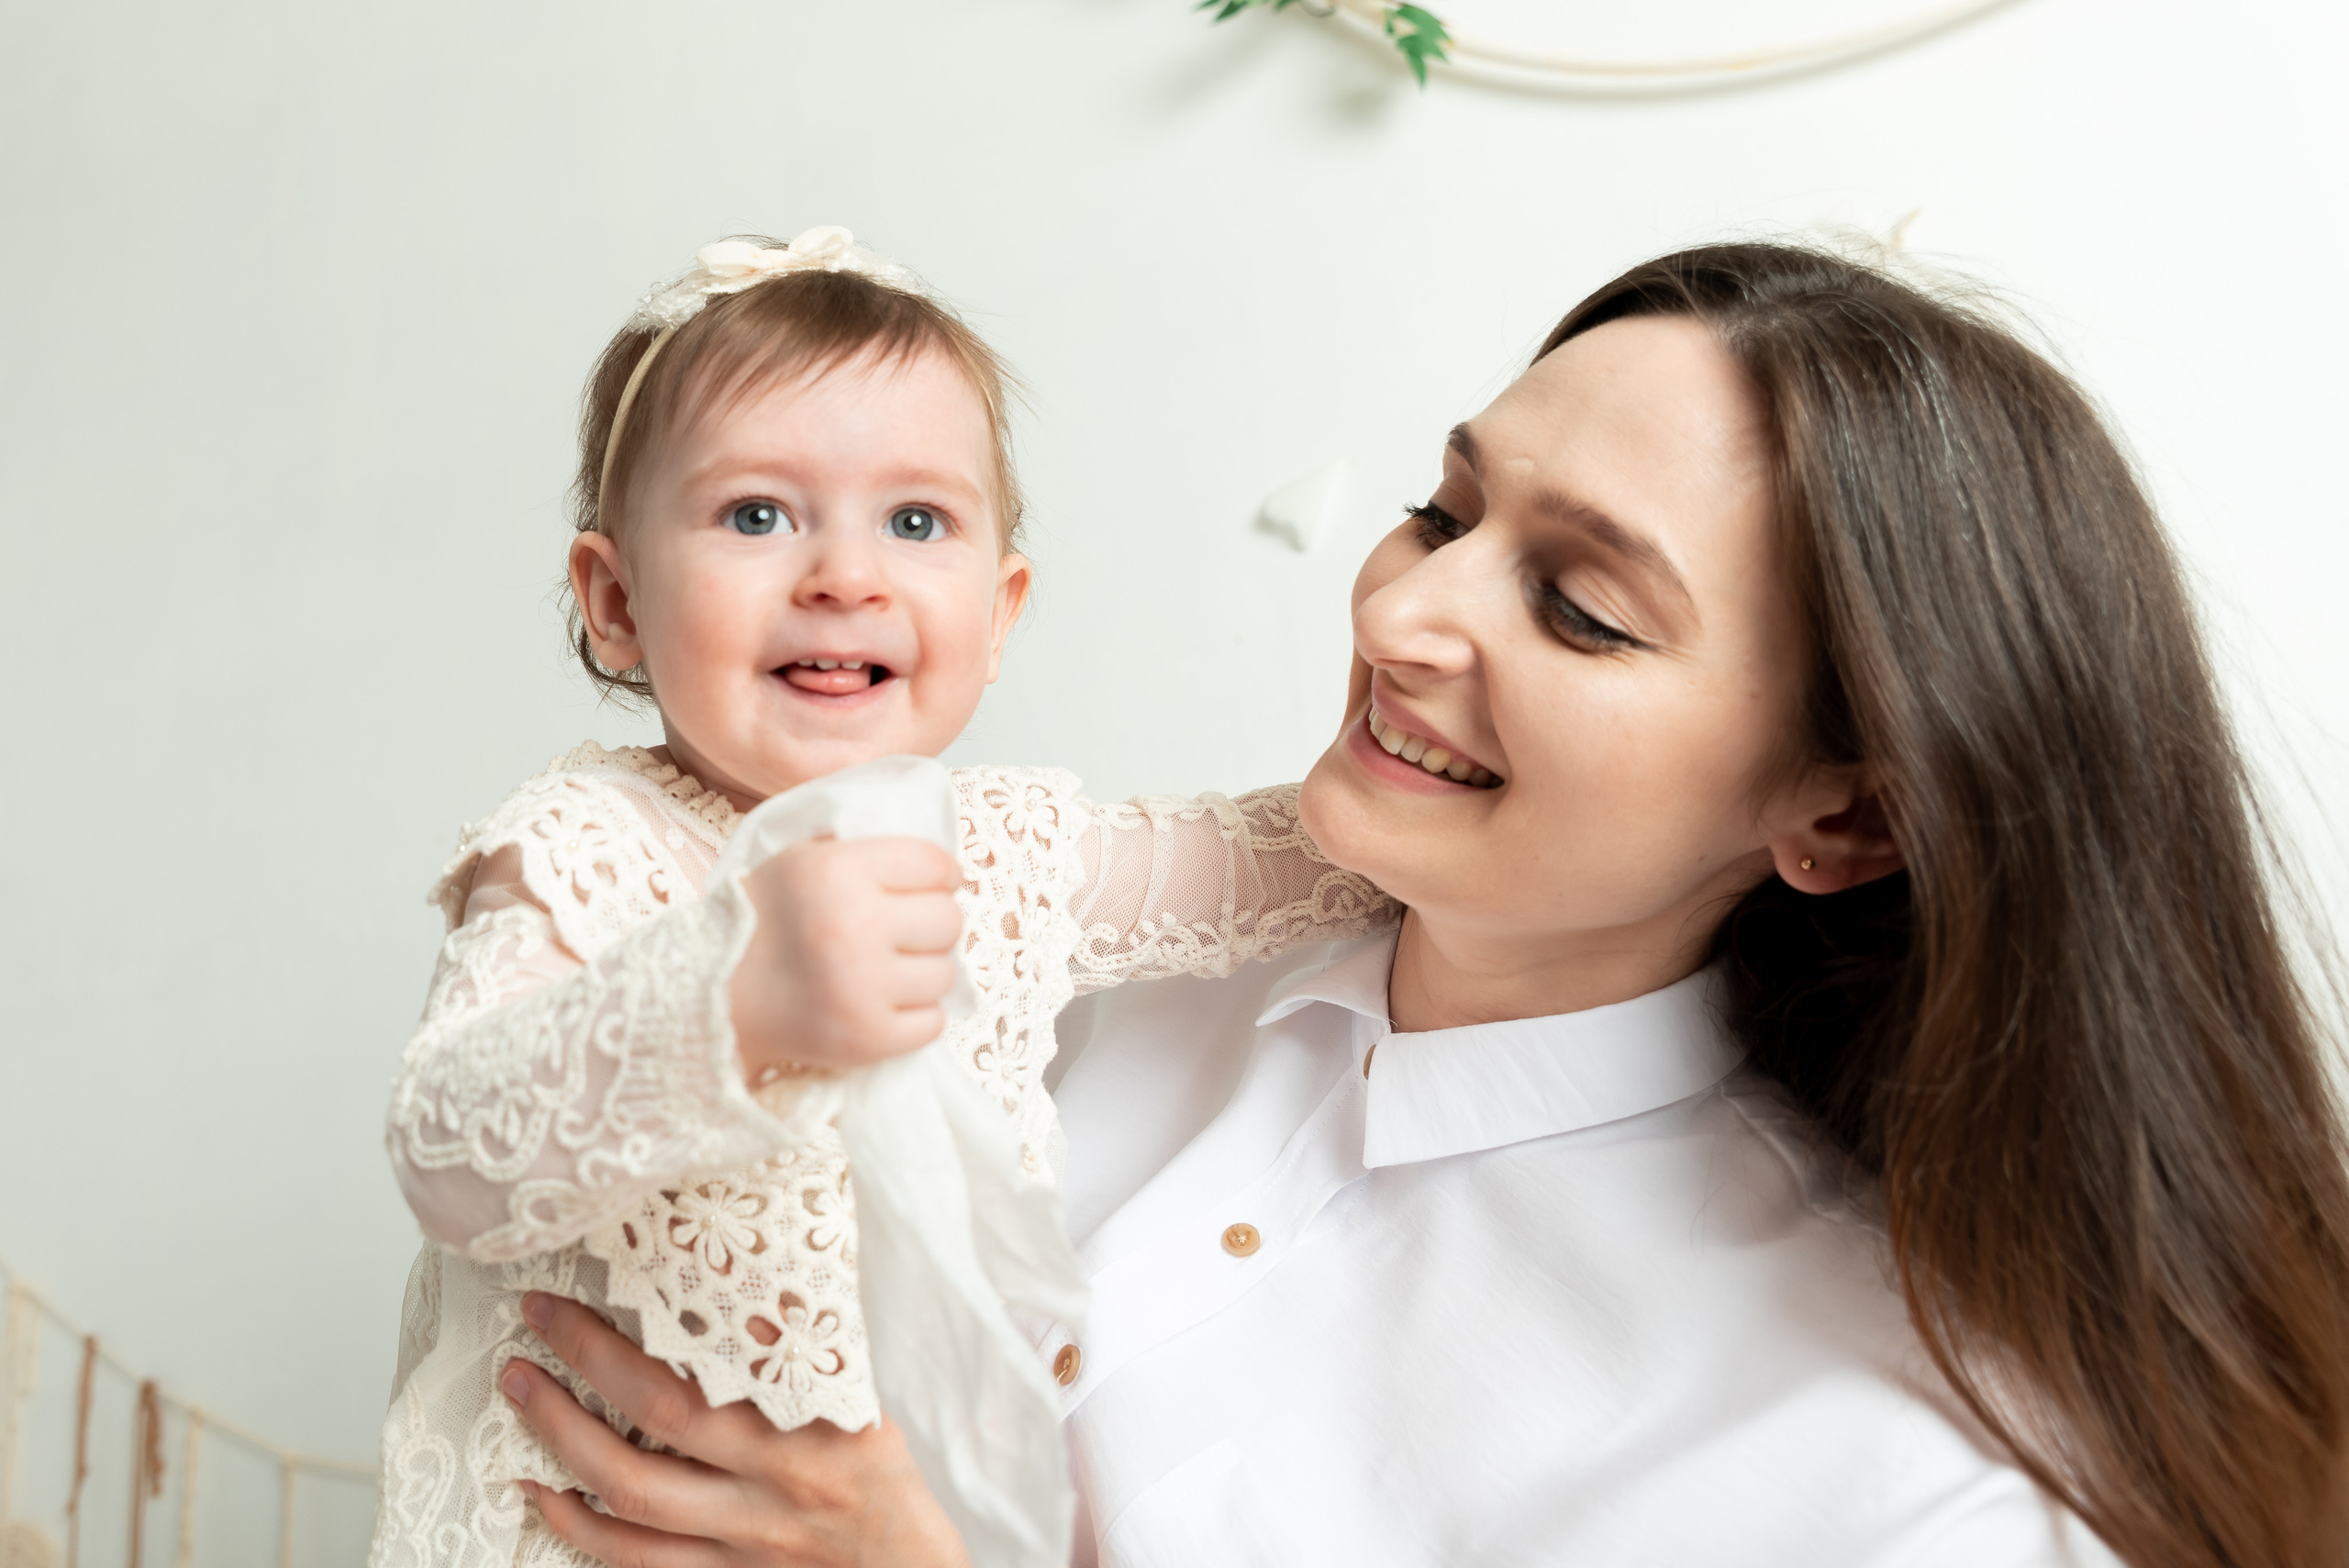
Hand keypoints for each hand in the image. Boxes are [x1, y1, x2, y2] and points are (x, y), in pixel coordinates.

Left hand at [502, 1292, 971, 1567]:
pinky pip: (636, 1561)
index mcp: (803, 1426)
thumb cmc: (885, 1474)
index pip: (693, 1380)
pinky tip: (546, 1497)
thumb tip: (730, 1275)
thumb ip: (796, 1344)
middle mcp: (768, 1486)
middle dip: (572, 1391)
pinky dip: (580, 1530)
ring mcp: (740, 1541)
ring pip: (631, 1504)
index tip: (563, 1305)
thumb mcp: (858, 1395)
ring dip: (561, 1452)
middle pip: (650, 1437)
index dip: (613, 1346)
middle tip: (524, 1349)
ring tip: (521, 1403)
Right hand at [729, 837, 963, 1079]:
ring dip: (924, 972)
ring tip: (889, 971)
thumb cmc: (764, 921)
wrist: (716, 998)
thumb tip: (936, 864)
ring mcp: (862, 987)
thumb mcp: (801, 859)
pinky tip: (884, 1005)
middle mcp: (853, 925)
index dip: (943, 875)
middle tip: (905, 933)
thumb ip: (862, 851)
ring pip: (945, 974)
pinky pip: (933, 1023)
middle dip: (933, 925)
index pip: (933, 864)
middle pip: (948, 920)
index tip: (937, 886)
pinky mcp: (867, 1039)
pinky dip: (916, 1016)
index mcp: (838, 870)